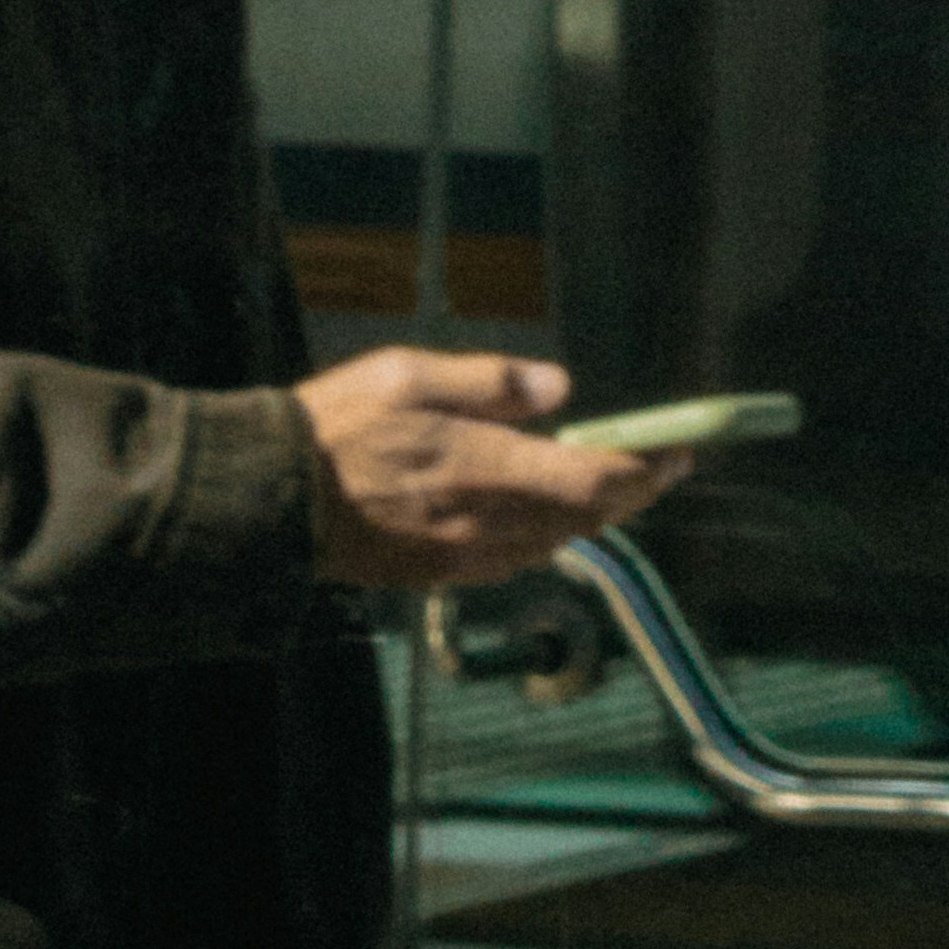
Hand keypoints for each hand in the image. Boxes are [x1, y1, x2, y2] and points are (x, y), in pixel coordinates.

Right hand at [291, 350, 688, 595]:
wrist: (271, 500)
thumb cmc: (337, 426)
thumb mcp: (409, 374)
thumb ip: (488, 382)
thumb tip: (558, 389)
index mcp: (484, 468)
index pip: (591, 481)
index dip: (643, 470)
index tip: (677, 452)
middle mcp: (484, 523)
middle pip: (582, 519)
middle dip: (628, 493)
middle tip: (657, 466)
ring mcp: (462, 556)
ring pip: (552, 544)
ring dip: (590, 518)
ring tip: (611, 487)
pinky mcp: (437, 575)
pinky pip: (513, 560)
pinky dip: (545, 538)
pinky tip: (544, 517)